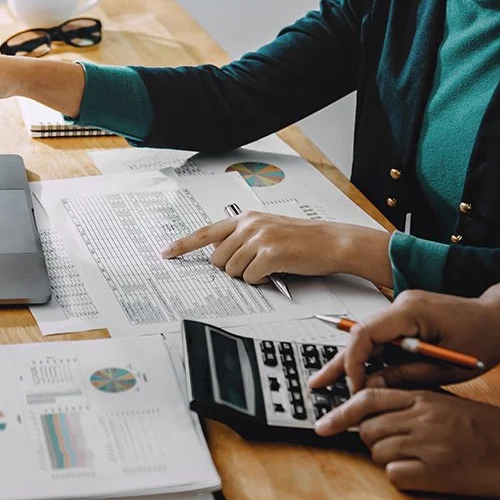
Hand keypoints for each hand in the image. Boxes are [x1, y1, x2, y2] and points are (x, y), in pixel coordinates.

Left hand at [161, 211, 391, 285]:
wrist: (332, 242)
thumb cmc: (303, 240)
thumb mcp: (268, 230)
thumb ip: (243, 238)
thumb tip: (221, 257)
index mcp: (246, 218)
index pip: (206, 232)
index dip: (184, 244)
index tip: (167, 252)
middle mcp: (249, 225)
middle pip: (218, 260)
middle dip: (232, 269)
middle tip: (255, 265)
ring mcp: (259, 238)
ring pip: (232, 271)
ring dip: (248, 275)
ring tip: (269, 266)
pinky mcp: (270, 253)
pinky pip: (251, 278)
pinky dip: (262, 280)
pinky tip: (277, 270)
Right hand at [309, 290, 499, 393]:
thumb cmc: (483, 338)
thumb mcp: (444, 369)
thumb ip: (404, 376)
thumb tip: (371, 388)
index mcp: (410, 313)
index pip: (365, 334)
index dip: (353, 363)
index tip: (354, 388)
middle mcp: (400, 305)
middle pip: (358, 335)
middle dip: (339, 363)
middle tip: (317, 383)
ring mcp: (401, 309)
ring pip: (366, 337)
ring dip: (350, 361)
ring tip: (326, 380)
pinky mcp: (405, 317)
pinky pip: (379, 336)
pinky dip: (368, 356)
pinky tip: (356, 373)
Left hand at [315, 388, 499, 498]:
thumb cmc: (485, 425)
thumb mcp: (445, 400)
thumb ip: (410, 399)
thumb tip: (371, 406)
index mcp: (421, 396)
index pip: (367, 398)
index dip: (339, 412)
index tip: (322, 425)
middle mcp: (419, 418)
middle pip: (366, 428)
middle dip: (370, 438)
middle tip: (393, 442)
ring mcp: (425, 445)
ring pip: (377, 451)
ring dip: (387, 456)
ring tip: (416, 456)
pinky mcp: (434, 472)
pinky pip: (394, 474)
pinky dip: (400, 474)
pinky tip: (421, 471)